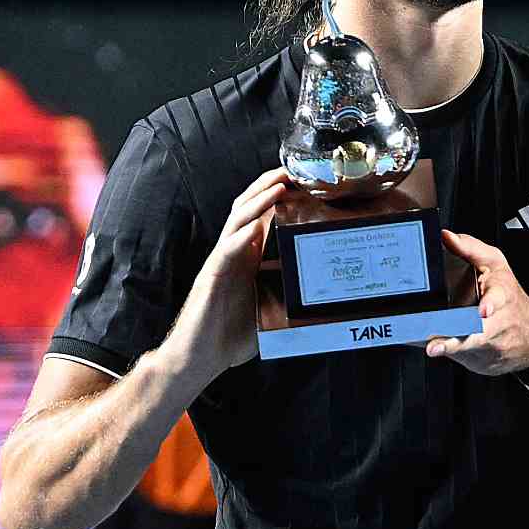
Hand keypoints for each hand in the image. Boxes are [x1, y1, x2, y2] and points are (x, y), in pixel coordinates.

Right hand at [169, 167, 292, 377]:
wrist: (199, 358)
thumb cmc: (233, 334)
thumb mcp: (271, 305)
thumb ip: (290, 288)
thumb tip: (328, 287)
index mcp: (248, 256)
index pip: (263, 215)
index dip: (279, 195)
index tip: (302, 179)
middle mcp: (233, 254)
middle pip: (248, 209)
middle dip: (268, 187)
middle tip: (292, 170)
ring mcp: (220, 264)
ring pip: (236, 223)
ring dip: (257, 202)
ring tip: (277, 186)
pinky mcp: (210, 280)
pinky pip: (225, 253)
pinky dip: (241, 238)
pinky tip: (255, 228)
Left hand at [424, 230, 528, 375]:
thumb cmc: (507, 295)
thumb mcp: (495, 264)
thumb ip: (470, 248)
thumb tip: (445, 236)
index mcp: (501, 293)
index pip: (498, 298)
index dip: (491, 304)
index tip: (484, 310)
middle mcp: (495, 320)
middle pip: (479, 328)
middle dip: (462, 332)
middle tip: (440, 335)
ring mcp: (486, 340)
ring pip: (468, 345)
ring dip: (450, 346)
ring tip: (433, 347)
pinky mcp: (476, 355)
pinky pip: (459, 354)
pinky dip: (443, 352)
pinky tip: (430, 348)